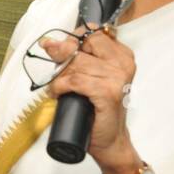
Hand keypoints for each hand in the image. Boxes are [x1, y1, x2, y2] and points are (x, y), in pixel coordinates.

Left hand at [43, 27, 138, 173]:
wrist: (111, 141)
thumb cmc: (100, 111)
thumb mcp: (92, 78)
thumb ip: (80, 59)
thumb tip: (50, 43)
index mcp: (123, 56)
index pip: (93, 32)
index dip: (72, 38)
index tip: (56, 47)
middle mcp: (123, 64)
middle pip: (83, 45)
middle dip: (62, 55)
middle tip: (55, 70)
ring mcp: (117, 78)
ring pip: (76, 64)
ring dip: (59, 75)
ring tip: (56, 86)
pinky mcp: (108, 93)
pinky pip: (75, 81)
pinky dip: (60, 85)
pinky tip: (57, 93)